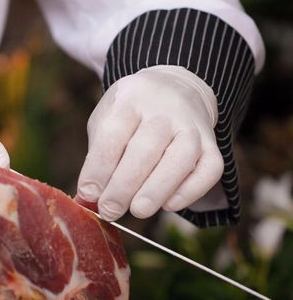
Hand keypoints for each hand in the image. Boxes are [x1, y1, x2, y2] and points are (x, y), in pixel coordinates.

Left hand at [76, 65, 223, 220]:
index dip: (99, 167)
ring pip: (181, 157)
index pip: (113, 133)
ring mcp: (191, 124)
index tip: (88, 193)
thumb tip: (90, 196)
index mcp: (130, 98)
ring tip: (137, 211)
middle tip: (109, 210)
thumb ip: (98, 154)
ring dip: (157, 189)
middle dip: (124, 185)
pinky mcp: (212, 143)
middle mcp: (164, 109)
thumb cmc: (130, 114)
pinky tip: (169, 205)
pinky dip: (191, 191)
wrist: (174, 88)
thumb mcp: (106, 118)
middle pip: (146, 148)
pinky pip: (210, 169)